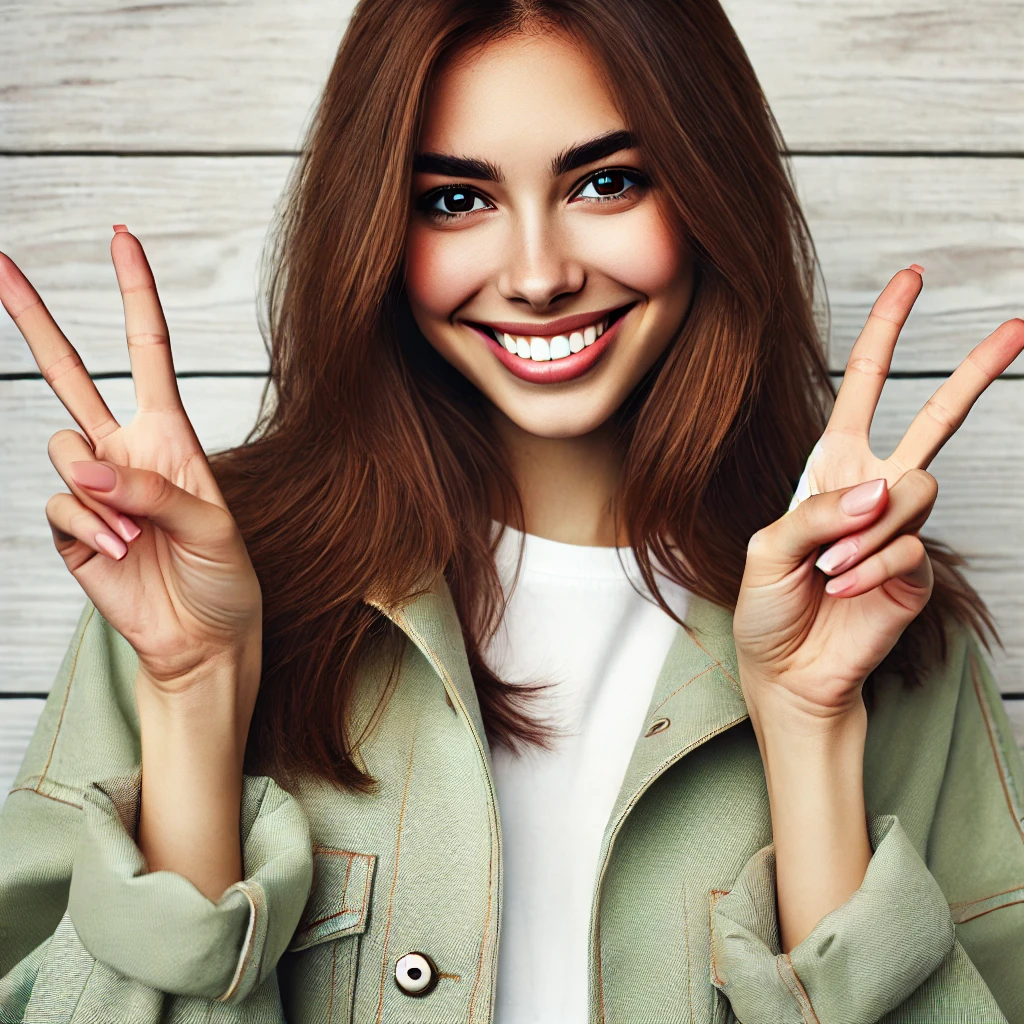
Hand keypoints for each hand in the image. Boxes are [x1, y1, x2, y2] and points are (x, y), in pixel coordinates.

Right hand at [0, 227, 262, 697]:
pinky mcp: (71, 528)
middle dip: (35, 321)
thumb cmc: (224, 574)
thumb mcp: (212, 524)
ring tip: (140, 533)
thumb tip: (82, 466)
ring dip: (102, 494)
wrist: (204, 635)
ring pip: (64, 451)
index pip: (147, 351)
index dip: (135, 295)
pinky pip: (61, 506)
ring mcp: (93, 489)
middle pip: (69, 374)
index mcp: (168, 436)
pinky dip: (90, 526)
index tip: (123, 240)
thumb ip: (151, 488)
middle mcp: (124, 452)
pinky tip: (120, 549)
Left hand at [734, 267, 1023, 723]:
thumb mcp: (767, 549)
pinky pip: (909, 548)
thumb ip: (816, 513)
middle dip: (976, 372)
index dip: (885, 332)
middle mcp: (873, 489)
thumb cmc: (768, 607)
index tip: (910, 278)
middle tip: (1018, 326)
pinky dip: (871, 569)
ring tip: (829, 570)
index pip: (864, 389)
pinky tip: (844, 590)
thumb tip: (884, 488)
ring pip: (916, 492)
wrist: (788, 671)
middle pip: (937, 420)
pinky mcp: (918, 570)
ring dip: (866, 531)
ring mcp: (900, 528)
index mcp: (832, 469)